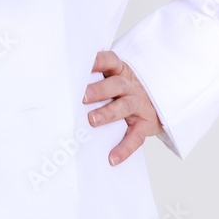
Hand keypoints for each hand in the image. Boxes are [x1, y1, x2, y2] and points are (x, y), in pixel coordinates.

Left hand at [83, 50, 163, 165]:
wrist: (155, 103)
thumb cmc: (122, 91)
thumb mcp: (112, 78)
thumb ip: (94, 79)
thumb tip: (63, 87)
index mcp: (120, 71)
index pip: (110, 60)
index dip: (99, 61)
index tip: (85, 63)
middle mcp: (130, 86)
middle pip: (116, 84)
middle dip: (100, 89)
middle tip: (83, 96)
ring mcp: (138, 104)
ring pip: (125, 106)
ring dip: (108, 113)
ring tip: (92, 120)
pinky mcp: (145, 124)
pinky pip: (136, 136)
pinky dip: (124, 148)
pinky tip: (112, 158)